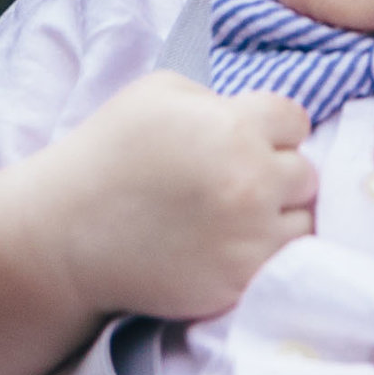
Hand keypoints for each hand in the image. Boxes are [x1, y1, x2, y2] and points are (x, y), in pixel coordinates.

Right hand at [0, 71, 317, 320]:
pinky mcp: (240, 281)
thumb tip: (252, 116)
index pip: (295, 120)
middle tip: (236, 180)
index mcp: (233, 127)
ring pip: (303, 220)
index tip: (247, 139)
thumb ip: (216, 97)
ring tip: (234, 214)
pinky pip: (283, 262)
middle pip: (305, 172)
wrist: (68, 231)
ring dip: (278, 215)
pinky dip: (263, 253)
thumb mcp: (157, 92)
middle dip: (276, 172)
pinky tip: (227, 243)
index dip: (271, 128)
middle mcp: (250, 181)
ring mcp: (249, 238)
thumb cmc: (109, 152)